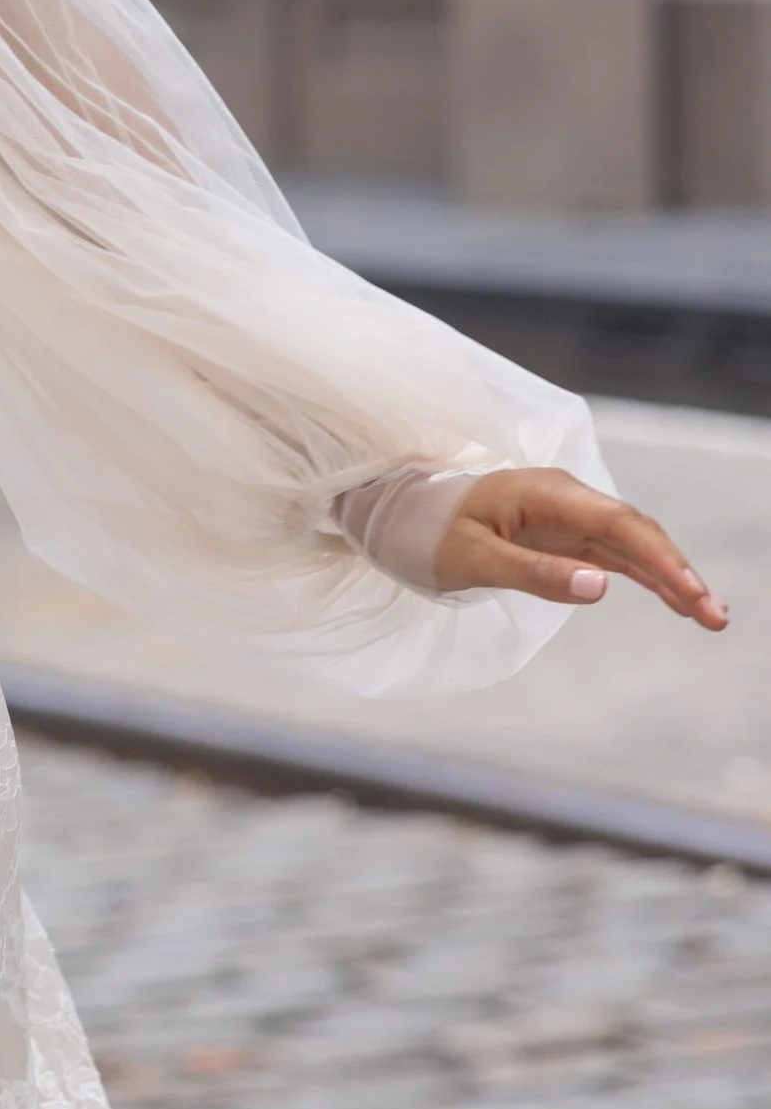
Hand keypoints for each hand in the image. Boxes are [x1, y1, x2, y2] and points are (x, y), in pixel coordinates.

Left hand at [435, 467, 728, 628]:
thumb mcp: (472, 559)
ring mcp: (565, 515)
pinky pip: (613, 554)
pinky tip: (675, 600)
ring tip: (710, 616)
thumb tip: (600, 587)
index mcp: (545, 492)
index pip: (619, 523)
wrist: (391, 514)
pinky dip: (645, 576)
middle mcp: (564, 497)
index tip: (692, 594)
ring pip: (632, 543)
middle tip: (717, 616)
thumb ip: (536, 573)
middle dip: (679, 572)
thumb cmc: (424, 532)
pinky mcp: (560, 535)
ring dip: (670, 577)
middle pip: (636, 531)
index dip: (661, 559)